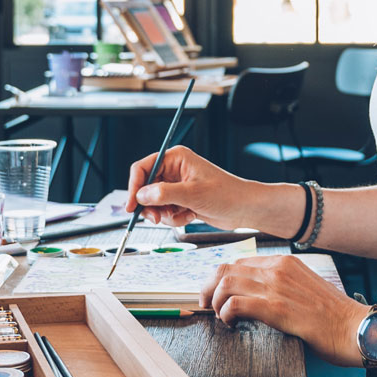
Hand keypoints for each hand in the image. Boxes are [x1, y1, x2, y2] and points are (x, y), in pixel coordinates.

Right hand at [127, 146, 276, 229]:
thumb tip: (141, 195)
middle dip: (151, 205)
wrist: (245, 209)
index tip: (131, 205)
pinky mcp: (181, 200)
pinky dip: (174, 218)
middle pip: (145, 188)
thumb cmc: (226, 194)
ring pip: (154, 203)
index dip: (134, 186)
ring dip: (164, 214)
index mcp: (176, 158)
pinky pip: (165, 211)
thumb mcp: (193, 194)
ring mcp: (177, 186)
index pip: (143, 168)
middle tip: (157, 218)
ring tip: (182, 216)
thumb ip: (164, 194)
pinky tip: (190, 216)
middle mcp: (174, 170)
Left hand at [201, 254, 369, 367]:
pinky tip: (232, 324)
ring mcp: (277, 287)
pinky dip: (225, 314)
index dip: (220, 278)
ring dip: (216, 303)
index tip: (215, 294)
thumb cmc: (334, 316)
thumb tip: (256, 296)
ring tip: (222, 318)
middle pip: (226, 269)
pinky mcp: (276, 309)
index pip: (239, 262)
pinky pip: (235, 304)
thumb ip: (282, 285)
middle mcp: (278, 269)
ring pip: (226, 284)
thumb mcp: (306, 288)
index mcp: (285, 262)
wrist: (357, 329)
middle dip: (209, 288)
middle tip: (207, 306)